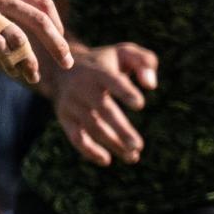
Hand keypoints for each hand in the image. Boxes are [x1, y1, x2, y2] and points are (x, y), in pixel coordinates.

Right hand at [0, 0, 71, 85]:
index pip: (42, 3)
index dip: (55, 22)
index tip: (59, 36)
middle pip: (40, 21)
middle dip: (57, 44)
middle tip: (67, 62)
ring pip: (21, 38)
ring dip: (31, 60)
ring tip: (35, 76)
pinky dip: (8, 61)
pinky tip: (11, 70)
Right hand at [51, 42, 156, 166]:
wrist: (63, 69)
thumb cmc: (105, 62)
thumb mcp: (125, 53)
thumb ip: (145, 62)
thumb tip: (150, 85)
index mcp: (99, 70)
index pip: (112, 81)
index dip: (125, 92)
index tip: (140, 104)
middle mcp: (82, 87)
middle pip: (102, 110)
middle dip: (120, 129)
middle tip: (138, 145)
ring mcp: (71, 104)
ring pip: (92, 127)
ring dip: (112, 143)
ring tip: (133, 156)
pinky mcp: (64, 117)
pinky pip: (75, 137)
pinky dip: (89, 150)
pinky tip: (107, 160)